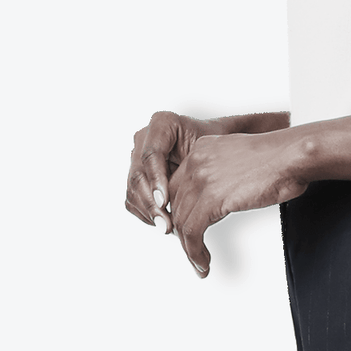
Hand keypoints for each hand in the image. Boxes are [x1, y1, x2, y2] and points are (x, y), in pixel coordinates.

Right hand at [125, 111, 214, 234]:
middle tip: (166, 223)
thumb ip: (197, 166)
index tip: (165, 201)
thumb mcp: (211, 151)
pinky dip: (146, 212)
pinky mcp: (137, 174)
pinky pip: (133, 197)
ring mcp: (137, 156)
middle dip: (151, 202)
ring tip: (167, 226)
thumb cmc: (217, 147)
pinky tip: (163, 221)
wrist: (216, 152)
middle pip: (138, 174)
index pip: (151, 154)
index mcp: (162, 123)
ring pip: (133, 188)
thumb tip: (185, 193)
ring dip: (148, 211)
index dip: (156, 180)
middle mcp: (145, 138)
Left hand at [165, 130, 303, 276]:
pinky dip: (194, 252)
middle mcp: (196, 162)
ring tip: (198, 262)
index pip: (177, 186)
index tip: (186, 228)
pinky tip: (202, 261)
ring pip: (182, 222)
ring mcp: (202, 180)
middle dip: (182, 231)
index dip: (181, 211)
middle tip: (191, 249)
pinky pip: (192, 232)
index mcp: (202, 150)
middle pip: (176, 205)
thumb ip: (224, 172)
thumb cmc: (280, 157)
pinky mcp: (212, 199)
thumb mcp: (240, 158)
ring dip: (188, 248)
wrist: (293, 155)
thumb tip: (223, 194)